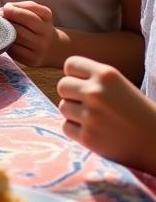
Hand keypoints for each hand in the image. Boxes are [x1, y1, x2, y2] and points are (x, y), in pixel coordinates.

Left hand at [0, 0, 62, 66]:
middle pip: (19, 30)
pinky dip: (7, 44)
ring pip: (15, 41)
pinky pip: (13, 51)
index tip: (5, 8)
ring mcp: (39, 51)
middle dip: (6, 23)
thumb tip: (4, 10)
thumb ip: (23, 7)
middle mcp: (45, 37)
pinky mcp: (31, 61)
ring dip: (4, 33)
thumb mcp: (39, 12)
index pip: (29, 18)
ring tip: (1, 27)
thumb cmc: (40, 25)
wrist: (53, 48)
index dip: (14, 12)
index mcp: (46, 21)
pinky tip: (6, 38)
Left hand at [58, 56, 155, 172]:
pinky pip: (66, 127)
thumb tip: (64, 79)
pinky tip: (95, 132)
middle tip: (89, 105)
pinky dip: (76, 130)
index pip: (70, 65)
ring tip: (96, 119)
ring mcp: (90, 115)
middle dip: (72, 94)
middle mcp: (95, 92)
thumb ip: (94, 79)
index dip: (75, 75)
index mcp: (106, 75)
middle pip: (62, 86)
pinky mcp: (87, 137)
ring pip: (63, 107)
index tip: (85, 85)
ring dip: (74, 113)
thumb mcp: (120, 85)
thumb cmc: (138, 112)